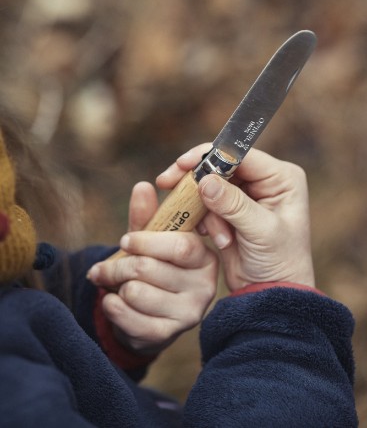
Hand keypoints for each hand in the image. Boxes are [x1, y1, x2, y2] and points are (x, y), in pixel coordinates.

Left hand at [88, 181, 217, 355]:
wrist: (148, 315)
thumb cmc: (153, 269)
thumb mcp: (150, 241)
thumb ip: (146, 216)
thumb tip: (142, 186)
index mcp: (205, 258)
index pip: (180, 246)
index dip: (147, 241)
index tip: (125, 240)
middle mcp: (204, 287)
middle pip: (150, 268)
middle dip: (119, 264)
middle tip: (106, 266)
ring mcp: (189, 314)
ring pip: (135, 291)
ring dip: (116, 286)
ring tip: (118, 284)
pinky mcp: (168, 335)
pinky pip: (127, 316)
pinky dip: (112, 306)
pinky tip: (115, 301)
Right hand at [158, 145, 313, 291]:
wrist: (272, 294)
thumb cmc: (279, 264)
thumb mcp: (260, 232)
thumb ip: (233, 204)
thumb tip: (205, 180)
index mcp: (281, 178)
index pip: (240, 155)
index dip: (209, 156)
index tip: (181, 165)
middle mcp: (265, 181)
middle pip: (220, 165)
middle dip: (199, 182)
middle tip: (168, 184)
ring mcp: (247, 196)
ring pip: (210, 184)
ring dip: (204, 208)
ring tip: (216, 236)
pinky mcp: (231, 211)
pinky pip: (207, 202)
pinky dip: (203, 218)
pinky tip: (211, 236)